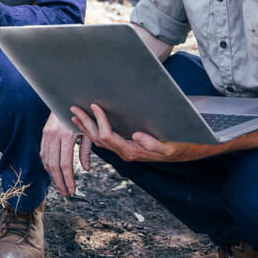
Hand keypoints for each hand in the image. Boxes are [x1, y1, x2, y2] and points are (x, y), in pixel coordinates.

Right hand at [41, 113, 91, 196]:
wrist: (68, 99)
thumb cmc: (83, 116)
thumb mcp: (88, 132)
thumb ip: (86, 151)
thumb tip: (86, 169)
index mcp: (67, 136)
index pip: (66, 164)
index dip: (68, 180)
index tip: (72, 191)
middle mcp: (54, 136)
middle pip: (54, 166)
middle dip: (60, 182)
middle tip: (66, 194)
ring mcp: (47, 134)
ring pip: (47, 161)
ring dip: (53, 176)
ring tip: (61, 186)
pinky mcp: (44, 134)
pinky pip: (44, 154)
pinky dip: (48, 165)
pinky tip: (54, 173)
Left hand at [70, 104, 205, 163]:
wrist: (183, 152)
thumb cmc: (176, 146)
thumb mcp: (168, 146)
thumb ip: (153, 144)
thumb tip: (136, 135)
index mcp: (131, 151)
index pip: (108, 136)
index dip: (99, 121)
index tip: (95, 106)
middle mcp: (124, 152)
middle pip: (98, 139)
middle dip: (85, 123)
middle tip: (74, 109)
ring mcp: (123, 150)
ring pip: (99, 140)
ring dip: (86, 127)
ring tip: (76, 115)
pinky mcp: (125, 146)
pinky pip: (105, 140)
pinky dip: (94, 130)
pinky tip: (89, 123)